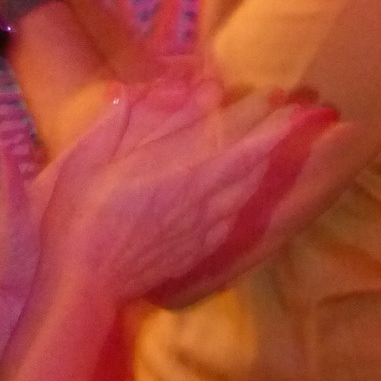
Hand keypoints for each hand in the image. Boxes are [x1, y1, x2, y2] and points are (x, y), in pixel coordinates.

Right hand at [37, 79, 338, 305]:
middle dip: (278, 137)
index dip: (261, 115)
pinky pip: (232, 221)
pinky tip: (248, 195)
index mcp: (183, 174)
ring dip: (267, 168)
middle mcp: (202, 203)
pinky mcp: (196, 254)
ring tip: (282, 148)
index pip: (236, 137)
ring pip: (247, 194)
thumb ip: (130, 122)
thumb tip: (163, 94)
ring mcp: (202, 232)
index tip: (278, 95)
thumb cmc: (79, 219)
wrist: (83, 286)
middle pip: (252, 164)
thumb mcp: (92, 157)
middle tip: (301, 114)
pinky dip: (247, 200)